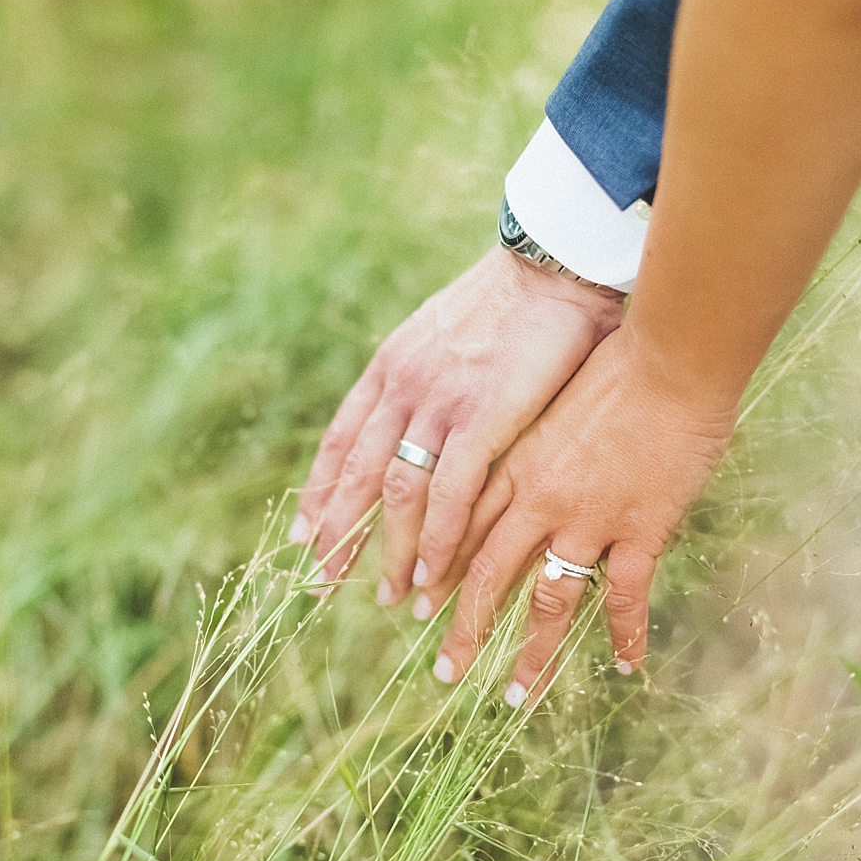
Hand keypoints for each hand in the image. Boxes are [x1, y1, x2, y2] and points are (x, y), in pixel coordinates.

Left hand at [291, 245, 624, 610]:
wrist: (553, 263)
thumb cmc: (514, 299)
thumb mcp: (446, 331)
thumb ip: (429, 377)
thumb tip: (424, 411)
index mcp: (390, 368)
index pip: (340, 442)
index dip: (321, 492)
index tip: (306, 534)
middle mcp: (402, 389)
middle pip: (356, 476)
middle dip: (337, 535)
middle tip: (321, 584)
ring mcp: (438, 405)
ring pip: (398, 494)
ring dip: (393, 551)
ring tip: (391, 597)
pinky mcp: (482, 418)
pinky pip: (448, 493)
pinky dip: (438, 539)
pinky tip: (434, 573)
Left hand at [419, 323, 736, 699]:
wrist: (668, 357)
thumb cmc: (612, 364)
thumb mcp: (547, 399)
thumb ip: (528, 443)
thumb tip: (516, 469)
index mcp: (513, 465)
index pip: (461, 529)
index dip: (438, 571)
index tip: (418, 605)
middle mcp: (539, 499)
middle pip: (489, 576)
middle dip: (464, 628)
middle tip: (444, 671)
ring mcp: (588, 518)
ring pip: (549, 600)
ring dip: (532, 653)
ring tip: (516, 695)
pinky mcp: (639, 529)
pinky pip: (625, 596)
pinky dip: (626, 634)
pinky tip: (628, 666)